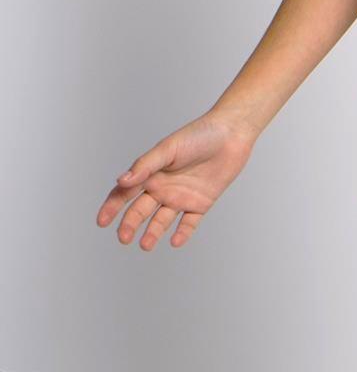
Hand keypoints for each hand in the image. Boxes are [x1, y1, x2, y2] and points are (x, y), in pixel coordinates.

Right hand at [95, 111, 257, 250]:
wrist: (232, 132)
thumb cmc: (199, 134)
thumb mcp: (169, 148)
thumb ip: (146, 165)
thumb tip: (121, 180)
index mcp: (152, 173)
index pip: (125, 193)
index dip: (112, 207)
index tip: (102, 221)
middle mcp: (164, 187)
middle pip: (140, 211)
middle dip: (130, 224)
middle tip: (124, 237)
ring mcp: (181, 196)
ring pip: (161, 221)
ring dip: (152, 233)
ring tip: (146, 245)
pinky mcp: (201, 203)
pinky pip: (189, 223)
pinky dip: (182, 233)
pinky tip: (175, 241)